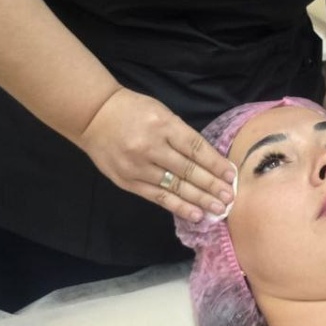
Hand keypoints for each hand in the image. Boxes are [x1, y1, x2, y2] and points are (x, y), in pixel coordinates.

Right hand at [76, 87, 235, 222]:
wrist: (94, 117)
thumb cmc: (134, 111)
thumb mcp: (162, 113)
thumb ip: (182, 135)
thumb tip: (209, 160)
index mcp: (164, 125)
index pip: (195, 148)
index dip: (215, 163)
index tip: (231, 175)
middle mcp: (152, 147)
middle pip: (188, 170)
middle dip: (212, 185)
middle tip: (230, 197)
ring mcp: (138, 166)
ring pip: (175, 186)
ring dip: (199, 199)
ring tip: (219, 209)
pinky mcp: (128, 181)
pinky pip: (158, 197)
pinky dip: (178, 206)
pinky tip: (195, 214)